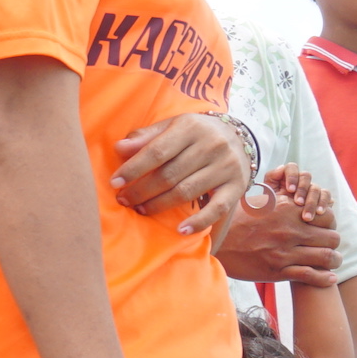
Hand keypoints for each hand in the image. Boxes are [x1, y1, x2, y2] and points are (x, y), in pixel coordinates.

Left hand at [109, 112, 250, 239]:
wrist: (241, 137)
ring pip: (186, 192)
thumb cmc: (195, 134)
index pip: (157, 151)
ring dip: (160, 205)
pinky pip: (217, 208)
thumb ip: (146, 137)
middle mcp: (211, 145)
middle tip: (124, 201)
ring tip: (141, 210)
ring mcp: (226, 166)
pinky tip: (180, 230)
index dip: (134, 169)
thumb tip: (119, 148)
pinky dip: (198, 222)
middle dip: (142, 191)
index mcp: (190, 127)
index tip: (115, 183)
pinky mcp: (236, 186)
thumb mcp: (172, 127)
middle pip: (169, 174)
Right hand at [216, 163, 341, 285]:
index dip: (330, 221)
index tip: (324, 226)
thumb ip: (277, 196)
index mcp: (287, 209)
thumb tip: (290, 189)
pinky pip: (311, 276)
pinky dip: (324, 278)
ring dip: (333, 260)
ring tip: (332, 261)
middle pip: (332, 237)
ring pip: (326, 257)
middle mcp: (290, 230)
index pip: (327, 214)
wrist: (212, 242)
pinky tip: (329, 278)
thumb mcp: (256, 201)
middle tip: (329, 245)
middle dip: (333, 242)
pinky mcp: (278, 270)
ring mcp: (285, 251)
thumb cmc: (233, 220)